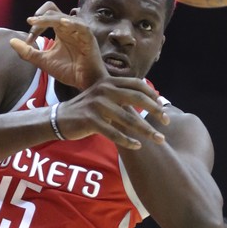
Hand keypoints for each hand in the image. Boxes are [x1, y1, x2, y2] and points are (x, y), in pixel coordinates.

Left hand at [9, 2, 106, 89]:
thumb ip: (27, 52)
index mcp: (60, 30)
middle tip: (30, 26)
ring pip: (63, 16)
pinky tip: (62, 23)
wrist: (85, 83)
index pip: (45, 17)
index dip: (34, 26)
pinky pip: (80, 26)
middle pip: (52, 11)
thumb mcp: (43, 61)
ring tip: (37, 22)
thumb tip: (11, 41)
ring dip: (49, 19)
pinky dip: (71, 23)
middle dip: (39, 19)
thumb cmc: (68, 71)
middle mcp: (69, 27)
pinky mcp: (88, 38)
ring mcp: (79, 31)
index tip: (28, 42)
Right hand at [56, 76, 170, 148]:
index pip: (137, 84)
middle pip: (137, 99)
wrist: (59, 118)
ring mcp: (97, 104)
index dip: (152, 94)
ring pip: (128, 119)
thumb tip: (146, 100)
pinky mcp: (90, 120)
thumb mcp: (102, 96)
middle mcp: (104, 90)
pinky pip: (114, 133)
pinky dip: (127, 141)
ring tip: (158, 139)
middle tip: (166, 122)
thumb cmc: (85, 109)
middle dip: (155, 111)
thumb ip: (120, 95)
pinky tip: (137, 146)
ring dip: (146, 131)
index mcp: (108, 81)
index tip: (162, 106)